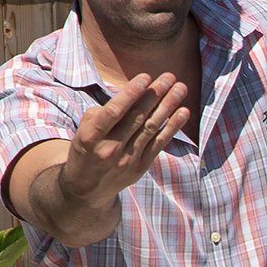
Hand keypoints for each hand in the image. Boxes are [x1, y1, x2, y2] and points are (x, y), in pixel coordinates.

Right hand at [60, 73, 189, 209]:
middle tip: (170, 76)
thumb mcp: (83, 131)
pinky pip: (160, 143)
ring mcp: (128, 159)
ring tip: (181, 88)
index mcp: (91, 137)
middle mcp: (111, 149)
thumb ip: (101, 114)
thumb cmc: (86, 150)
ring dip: (168, 106)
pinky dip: (173, 127)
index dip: (131, 94)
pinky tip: (183, 112)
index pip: (114, 111)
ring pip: (151, 128)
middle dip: (155, 94)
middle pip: (138, 118)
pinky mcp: (141, 167)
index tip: (146, 77)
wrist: (86, 190)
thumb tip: (127, 97)